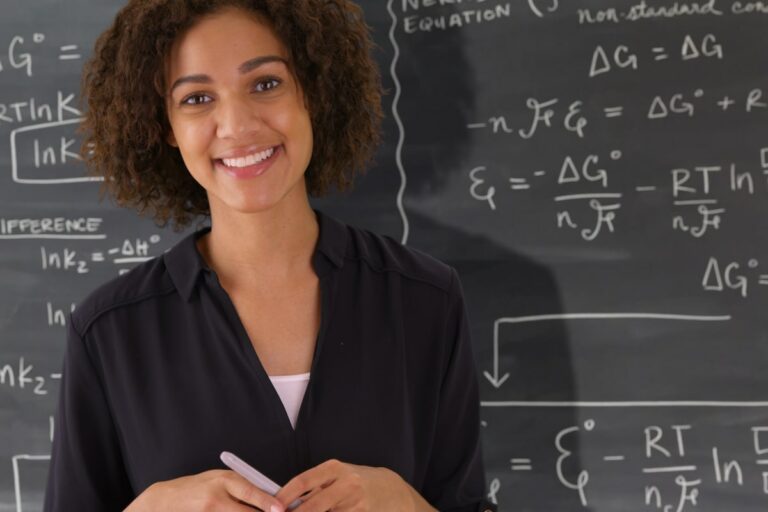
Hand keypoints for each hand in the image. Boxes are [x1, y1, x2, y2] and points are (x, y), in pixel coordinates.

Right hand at [124, 469, 284, 511]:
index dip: (268, 502)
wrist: (164, 501)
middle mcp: (216, 498)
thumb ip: (241, 486)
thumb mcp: (218, 478)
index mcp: (223, 480)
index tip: (281, 508)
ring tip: (241, 510)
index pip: (251, 492)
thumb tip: (268, 498)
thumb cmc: (195, 487)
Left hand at [275, 459, 433, 511]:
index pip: (303, 481)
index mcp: (335, 468)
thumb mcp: (337, 476)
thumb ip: (314, 487)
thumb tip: (285, 502)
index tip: (272, 508)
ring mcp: (356, 503)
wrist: (391, 490)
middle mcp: (346, 484)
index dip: (285, 496)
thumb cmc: (357, 482)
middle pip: (312, 505)